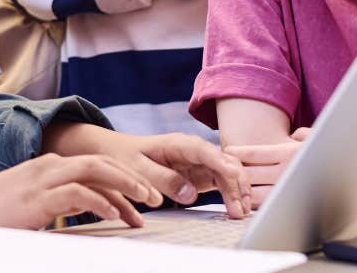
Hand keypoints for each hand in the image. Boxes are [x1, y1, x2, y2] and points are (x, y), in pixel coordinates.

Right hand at [0, 152, 157, 228]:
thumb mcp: (33, 204)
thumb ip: (59, 202)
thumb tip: (86, 210)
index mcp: (49, 166)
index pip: (94, 165)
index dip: (122, 179)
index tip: (141, 202)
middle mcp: (50, 166)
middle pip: (100, 161)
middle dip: (131, 178)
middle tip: (154, 198)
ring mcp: (43, 179)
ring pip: (94, 170)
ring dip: (123, 185)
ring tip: (144, 203)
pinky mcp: (38, 197)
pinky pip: (77, 193)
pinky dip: (100, 201)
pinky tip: (114, 213)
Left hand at [43, 125, 250, 218]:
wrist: (115, 153)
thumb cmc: (124, 157)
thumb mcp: (137, 169)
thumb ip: (163, 180)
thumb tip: (191, 194)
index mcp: (177, 143)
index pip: (204, 150)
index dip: (221, 162)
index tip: (234, 174)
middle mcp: (192, 150)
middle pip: (222, 162)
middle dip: (235, 183)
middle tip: (238, 211)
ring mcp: (198, 161)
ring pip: (226, 172)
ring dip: (237, 190)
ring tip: (240, 213)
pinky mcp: (199, 174)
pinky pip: (221, 181)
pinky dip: (231, 193)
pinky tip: (237, 208)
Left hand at [224, 127, 309, 206]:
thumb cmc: (331, 156)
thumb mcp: (316, 140)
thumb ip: (301, 136)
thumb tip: (294, 136)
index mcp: (289, 154)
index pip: (255, 153)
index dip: (238, 152)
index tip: (227, 151)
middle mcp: (288, 173)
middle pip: (252, 174)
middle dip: (236, 172)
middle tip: (223, 169)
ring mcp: (290, 193)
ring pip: (257, 194)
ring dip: (244, 190)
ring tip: (232, 187)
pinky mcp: (293, 207)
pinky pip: (270, 207)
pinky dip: (258, 205)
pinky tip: (250, 202)